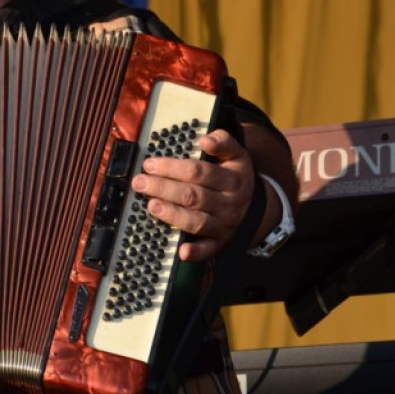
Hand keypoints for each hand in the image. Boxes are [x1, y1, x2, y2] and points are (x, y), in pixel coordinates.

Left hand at [131, 129, 254, 261]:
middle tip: (139, 182)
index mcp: (232, 179)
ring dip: (172, 215)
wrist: (255, 204)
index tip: (149, 164)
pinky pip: (208, 250)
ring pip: (197, 221)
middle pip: (192, 196)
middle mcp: (229, 203)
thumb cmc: (234, 174)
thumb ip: (223, 141)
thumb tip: (205, 140)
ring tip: (151, 206)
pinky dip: (196, 252)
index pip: (198, 172)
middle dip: (163, 188)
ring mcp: (224, 224)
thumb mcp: (236, 153)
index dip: (172, 168)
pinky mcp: (220, 242)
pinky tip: (182, 252)